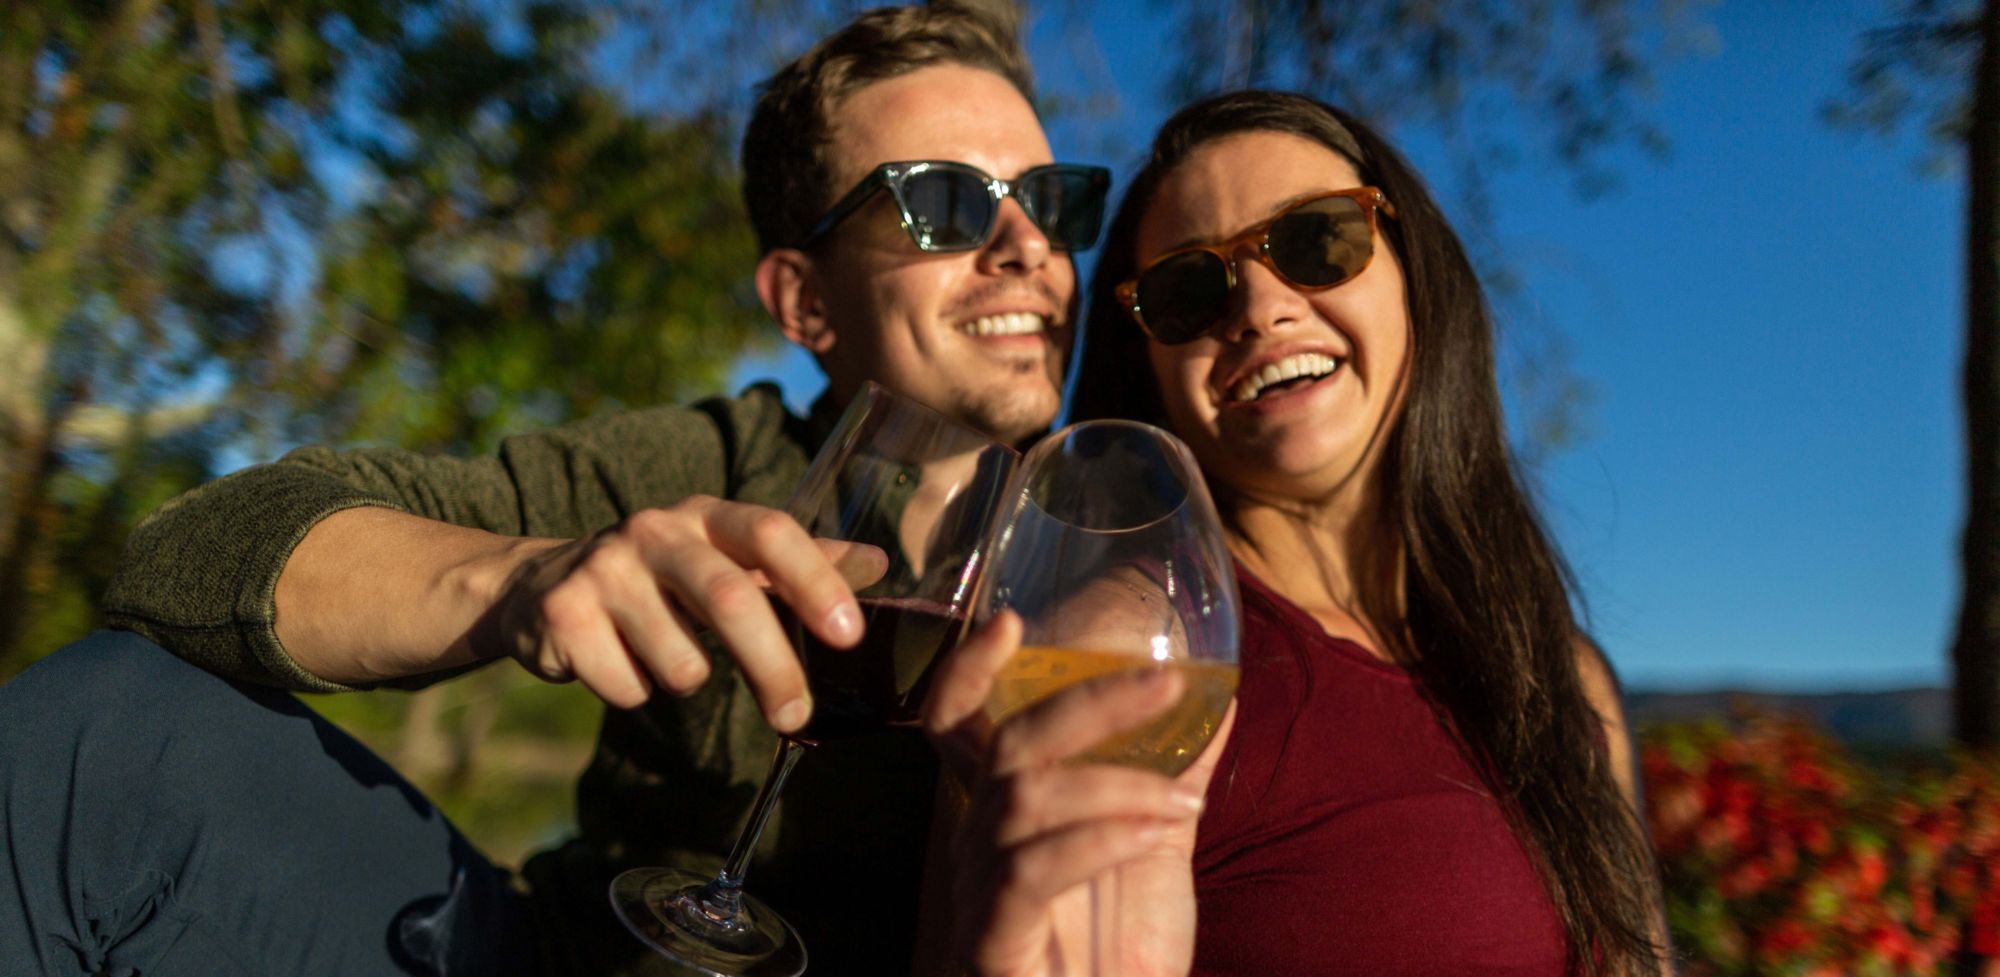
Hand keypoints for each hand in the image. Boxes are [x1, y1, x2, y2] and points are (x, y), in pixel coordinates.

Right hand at [482, 495, 885, 731]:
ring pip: (679, 660)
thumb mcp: (726, 558)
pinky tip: (617, 662)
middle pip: (730, 599)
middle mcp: (654, 530)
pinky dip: (636, 693)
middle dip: (773, 666)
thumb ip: (800, 563)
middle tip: (796, 715)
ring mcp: (604, 569)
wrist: (540, 587)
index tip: (849, 635)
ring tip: (668, 659)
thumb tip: (880, 563)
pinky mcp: (563, 615)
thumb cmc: (662, 578)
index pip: (771, 532)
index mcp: (706, 515)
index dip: (814, 579)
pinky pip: (628, 687)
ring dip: (688, 679)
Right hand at [923, 612, 1235, 976]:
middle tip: (1166, 685)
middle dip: (1090, 702)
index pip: (957, 723)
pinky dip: (1099, 840)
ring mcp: (978, 891)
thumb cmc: (1114, 952)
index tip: (1014, 621)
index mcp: (1003, 812)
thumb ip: (1172, 774)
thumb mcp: (1152, 848)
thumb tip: (1221, 701)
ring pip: (1026, 797)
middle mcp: (979, 842)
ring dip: (1119, 784)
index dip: (971, 669)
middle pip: (1013, 742)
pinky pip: (1032, 870)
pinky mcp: (992, 941)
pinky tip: (1153, 834)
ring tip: (1187, 798)